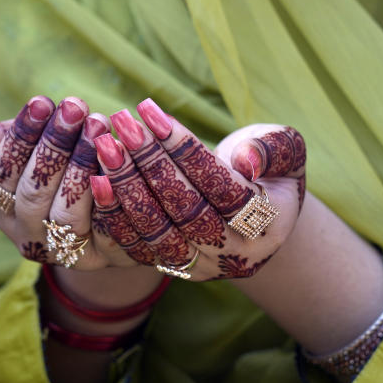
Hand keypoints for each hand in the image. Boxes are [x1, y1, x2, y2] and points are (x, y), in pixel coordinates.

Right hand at [0, 95, 156, 268]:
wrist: (114, 222)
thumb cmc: (70, 172)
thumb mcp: (43, 154)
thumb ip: (18, 141)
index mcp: (3, 209)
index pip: (2, 173)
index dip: (20, 136)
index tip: (41, 102)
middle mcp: (27, 237)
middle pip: (32, 192)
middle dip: (53, 144)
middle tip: (75, 107)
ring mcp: (61, 253)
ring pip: (64, 213)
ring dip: (81, 165)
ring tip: (98, 125)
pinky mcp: (100, 260)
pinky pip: (104, 230)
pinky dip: (109, 194)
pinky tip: (118, 160)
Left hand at [91, 98, 305, 280]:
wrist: (257, 214)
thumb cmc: (269, 168)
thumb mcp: (286, 150)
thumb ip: (273, 149)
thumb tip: (246, 160)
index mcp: (268, 225)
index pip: (223, 186)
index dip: (186, 150)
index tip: (153, 113)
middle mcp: (234, 255)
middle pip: (186, 211)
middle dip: (150, 164)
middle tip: (122, 125)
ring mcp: (200, 267)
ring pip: (157, 233)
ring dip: (126, 189)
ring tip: (105, 146)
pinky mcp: (171, 269)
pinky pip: (136, 248)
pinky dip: (114, 216)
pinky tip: (96, 180)